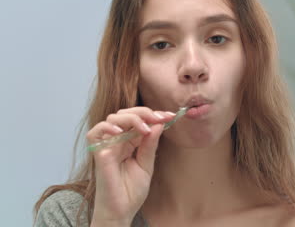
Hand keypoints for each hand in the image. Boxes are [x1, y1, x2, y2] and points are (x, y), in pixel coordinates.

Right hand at [86, 107, 174, 224]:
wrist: (121, 212)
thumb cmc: (131, 192)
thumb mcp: (147, 165)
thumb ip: (150, 145)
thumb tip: (158, 124)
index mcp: (130, 142)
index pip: (140, 120)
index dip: (154, 115)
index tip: (170, 115)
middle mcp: (118, 141)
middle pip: (126, 114)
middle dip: (145, 113)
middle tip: (160, 118)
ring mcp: (107, 146)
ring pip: (113, 118)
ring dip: (131, 118)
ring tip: (145, 128)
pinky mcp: (98, 154)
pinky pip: (95, 133)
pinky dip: (106, 127)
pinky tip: (120, 131)